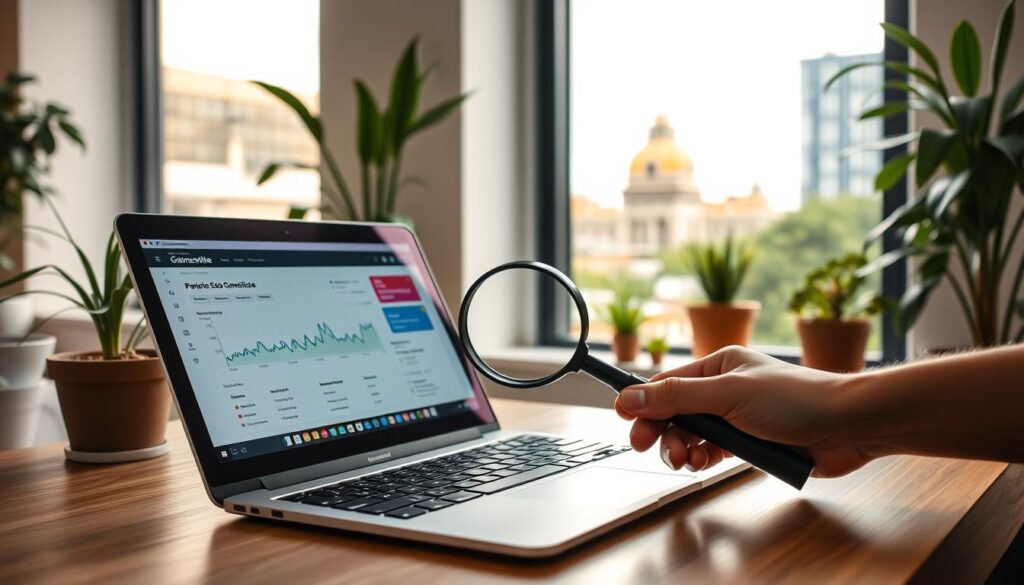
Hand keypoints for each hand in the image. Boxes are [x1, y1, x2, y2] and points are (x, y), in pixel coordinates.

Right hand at [614, 346, 872, 477]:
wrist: (848, 427)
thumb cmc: (797, 400)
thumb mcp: (728, 394)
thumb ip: (677, 398)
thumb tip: (630, 396)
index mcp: (718, 365)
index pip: (667, 383)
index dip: (643, 402)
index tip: (625, 420)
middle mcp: (725, 389)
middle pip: (675, 411)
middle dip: (662, 430)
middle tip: (647, 447)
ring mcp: (737, 417)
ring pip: (693, 435)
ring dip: (682, 448)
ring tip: (685, 459)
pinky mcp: (750, 443)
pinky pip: (714, 452)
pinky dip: (704, 459)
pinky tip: (703, 464)